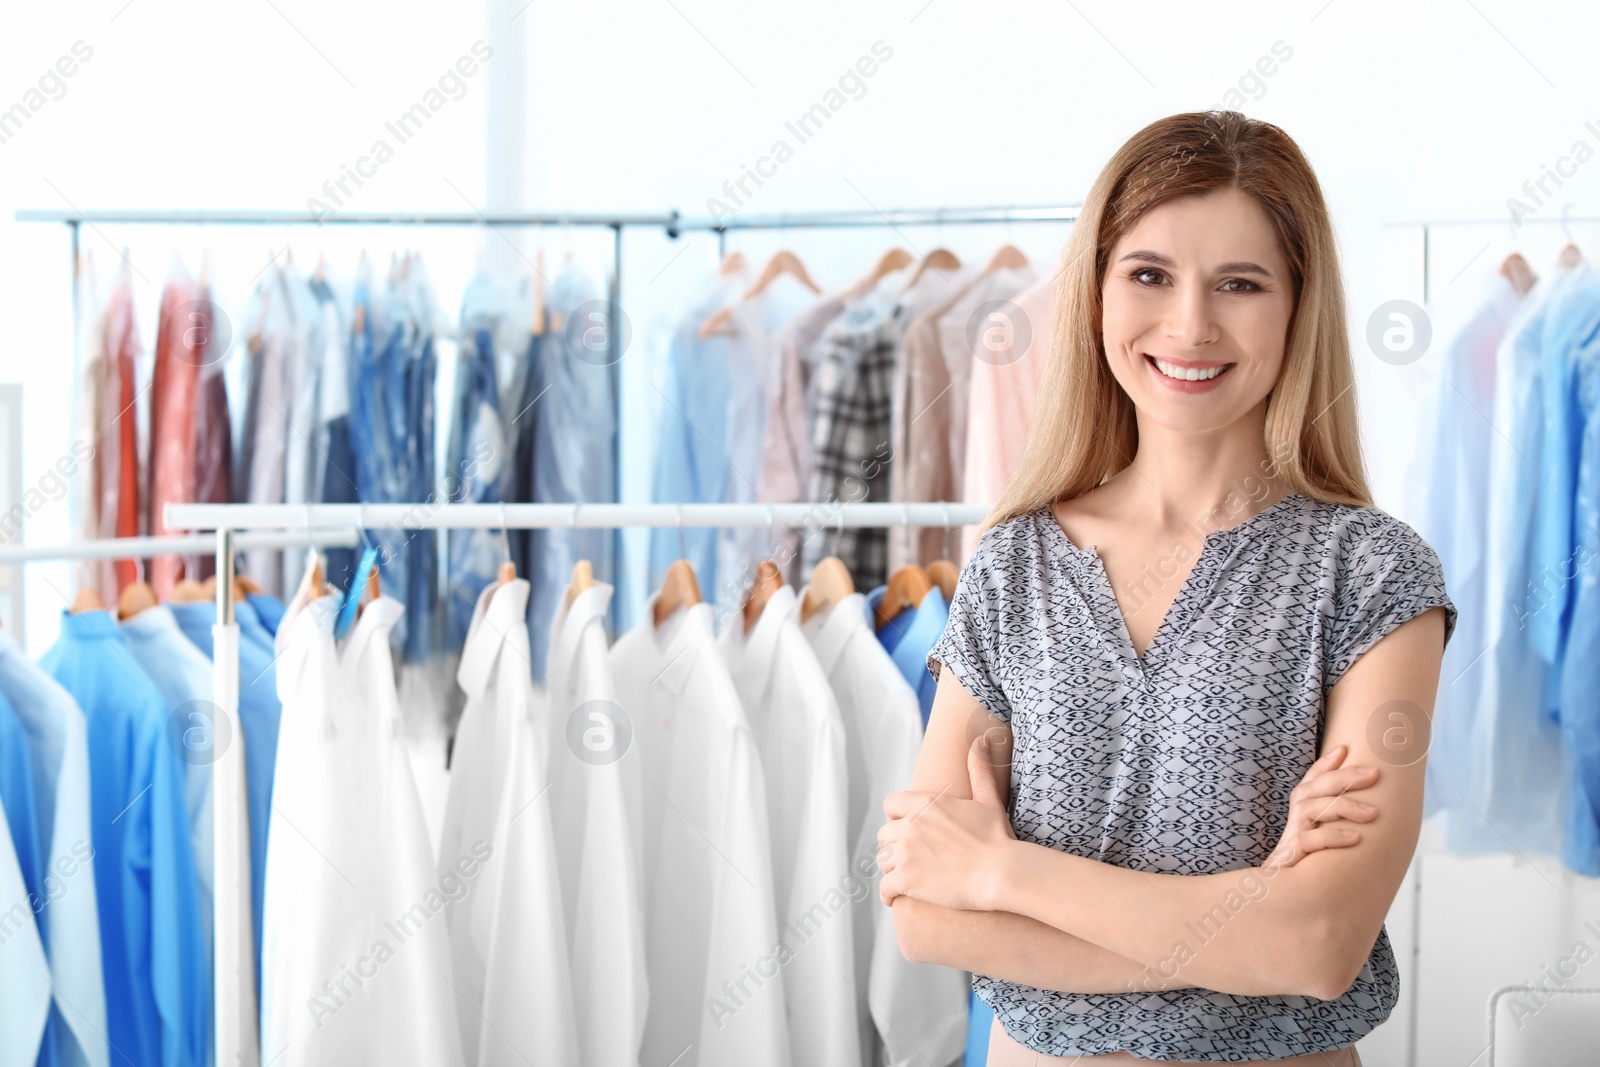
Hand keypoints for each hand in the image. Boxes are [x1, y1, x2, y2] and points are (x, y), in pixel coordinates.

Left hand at [877, 734, 1016, 910]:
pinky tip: (898, 898)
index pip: (891, 805)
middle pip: (884, 835)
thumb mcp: (988, 799)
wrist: (1002, 872)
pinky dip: (889, 895)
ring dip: (892, 870)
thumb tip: (981, 740)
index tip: (906, 828)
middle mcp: (909, 825)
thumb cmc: (998, 837)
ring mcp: (906, 853)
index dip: (897, 817)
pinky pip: (885, 889)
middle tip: (908, 857)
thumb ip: (979, 769)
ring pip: (883, 861)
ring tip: (905, 878)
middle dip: (894, 845)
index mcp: (924, 804)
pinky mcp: (907, 880)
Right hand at [1267, 743, 1380, 868]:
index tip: (1344, 748)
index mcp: (1300, 816)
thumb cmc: (1307, 874)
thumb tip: (1373, 816)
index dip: (1324, 764)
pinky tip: (1355, 838)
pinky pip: (1309, 840)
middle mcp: (1294, 822)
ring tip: (1374, 813)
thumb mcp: (1322, 846)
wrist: (1281, 905)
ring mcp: (1291, 838)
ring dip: (1345, 806)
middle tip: (1374, 772)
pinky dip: (1333, 837)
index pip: (1310, 782)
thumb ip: (1338, 828)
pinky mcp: (1290, 859)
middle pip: (1313, 788)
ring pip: (1312, 809)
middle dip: (1344, 776)